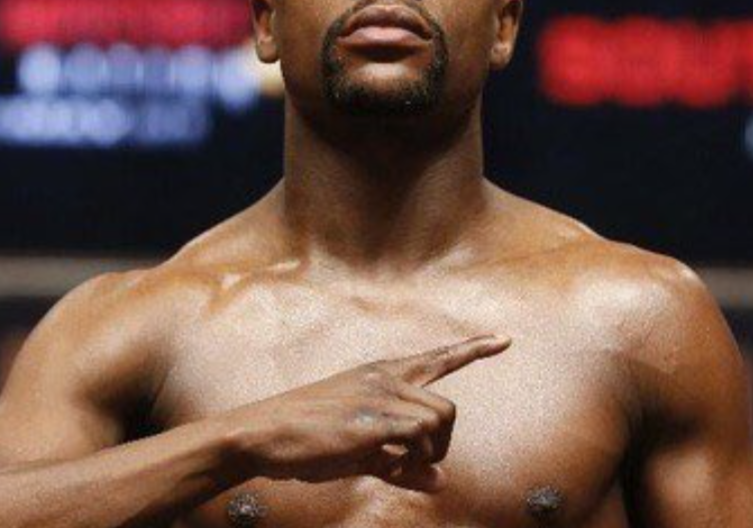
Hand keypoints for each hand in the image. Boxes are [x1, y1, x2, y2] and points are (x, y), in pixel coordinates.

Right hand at [228, 335, 509, 492]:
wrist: (266, 432)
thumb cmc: (313, 438)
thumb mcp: (364, 448)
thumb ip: (405, 461)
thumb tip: (443, 481)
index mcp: (384, 373)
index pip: (438, 357)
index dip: (475, 349)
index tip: (504, 339)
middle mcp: (386, 377)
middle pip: (448, 410)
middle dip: (441, 445)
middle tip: (409, 465)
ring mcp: (380, 395)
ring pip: (439, 422)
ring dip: (425, 454)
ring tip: (392, 466)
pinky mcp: (372, 418)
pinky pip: (418, 439)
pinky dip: (410, 464)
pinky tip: (386, 469)